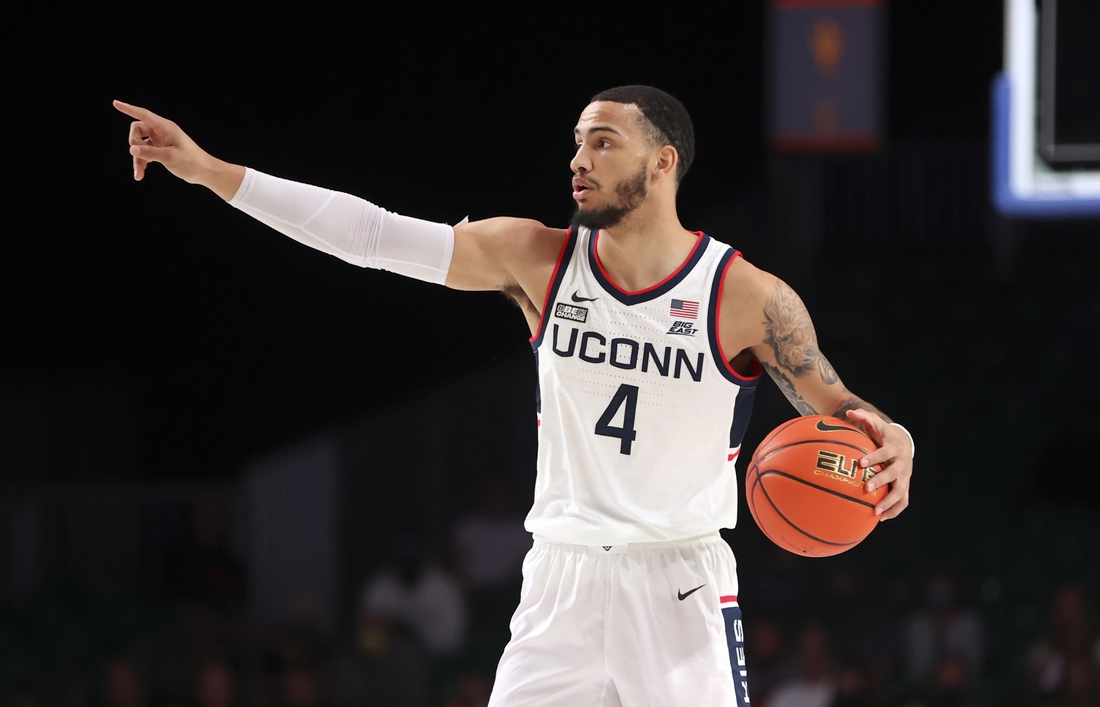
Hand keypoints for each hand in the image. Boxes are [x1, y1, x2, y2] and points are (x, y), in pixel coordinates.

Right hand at [113, 100, 243, 199]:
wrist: (204, 172)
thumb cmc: (191, 162)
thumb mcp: (170, 157)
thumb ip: (150, 153)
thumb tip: (132, 150)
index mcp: (165, 127)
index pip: (143, 115)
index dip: (129, 109)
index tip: (115, 103)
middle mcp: (161, 132)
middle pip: (137, 130)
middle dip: (134, 143)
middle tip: (138, 155)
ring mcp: (160, 141)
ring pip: (139, 144)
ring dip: (137, 158)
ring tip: (138, 173)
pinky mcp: (160, 150)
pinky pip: (145, 153)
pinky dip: (142, 162)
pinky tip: (141, 174)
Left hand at [846, 409, 911, 520]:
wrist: (903, 442)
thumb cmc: (883, 433)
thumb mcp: (875, 423)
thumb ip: (863, 417)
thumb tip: (849, 412)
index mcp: (895, 448)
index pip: (885, 453)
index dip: (874, 458)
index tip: (861, 463)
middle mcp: (903, 463)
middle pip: (894, 474)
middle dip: (881, 481)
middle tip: (866, 488)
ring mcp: (906, 476)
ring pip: (901, 492)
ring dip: (889, 503)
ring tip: (875, 513)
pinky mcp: (905, 486)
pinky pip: (903, 501)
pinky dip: (894, 511)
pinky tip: (880, 519)